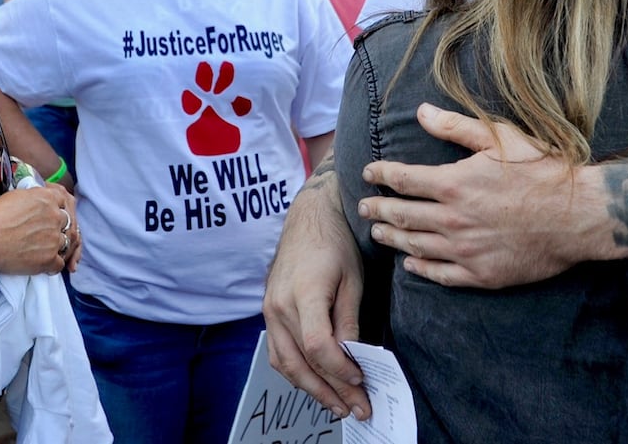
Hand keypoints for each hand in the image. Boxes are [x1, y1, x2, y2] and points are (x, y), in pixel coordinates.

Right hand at [0, 183, 81, 275]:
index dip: (61, 209)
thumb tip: (41, 200)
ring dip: (59, 248)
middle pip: (68, 223)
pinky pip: (60, 264)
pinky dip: (54, 266)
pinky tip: (46, 265)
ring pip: (67, 244)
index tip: (56, 216)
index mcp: (47, 198)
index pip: (65, 201)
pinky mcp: (49, 259)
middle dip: (62, 229)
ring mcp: (54, 239)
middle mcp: (55, 217)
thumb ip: (37, 196)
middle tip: (53, 235)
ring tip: (48, 250)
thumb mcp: (18, 195)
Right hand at [262, 172, 370, 420]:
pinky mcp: (268, 312)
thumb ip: (349, 319)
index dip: (339, 369)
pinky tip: (316, 383)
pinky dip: (296, 373)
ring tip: (338, 405)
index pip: (317, 345)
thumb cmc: (335, 243)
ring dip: (312, 389)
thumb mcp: (352, 279)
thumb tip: (354, 357)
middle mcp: (279, 305)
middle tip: (356, 408)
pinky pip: (278, 353)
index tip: (360, 380)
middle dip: (330, 391)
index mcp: (304, 292)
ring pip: (286, 363)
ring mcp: (269, 310)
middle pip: (301, 362)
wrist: (307, 218)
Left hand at [357, 104, 605, 288]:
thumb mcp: (500, 138)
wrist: (578, 216)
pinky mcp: (480, 275)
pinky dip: (419, 268)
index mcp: (454, 184)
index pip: (402, 179)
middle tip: (363, 207)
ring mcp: (465, 250)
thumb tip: (420, 111)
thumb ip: (455, 127)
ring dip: (391, 239)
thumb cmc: (542, 171)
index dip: (380, 175)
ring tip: (378, 233)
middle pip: (401, 215)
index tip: (368, 173)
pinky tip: (410, 264)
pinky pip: (439, 274)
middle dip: (377, 209)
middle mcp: (453, 220)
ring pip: (414, 246)